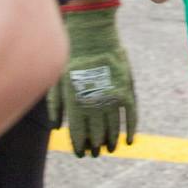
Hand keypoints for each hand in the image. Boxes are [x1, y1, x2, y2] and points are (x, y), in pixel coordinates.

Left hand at [47, 3, 137, 156]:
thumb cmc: (70, 56)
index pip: (78, 133)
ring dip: (111, 141)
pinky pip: (131, 115)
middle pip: (96, 134)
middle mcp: (95, 103)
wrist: (92, 34)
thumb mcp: (57, 80)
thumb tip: (57, 128)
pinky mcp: (126, 89)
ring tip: (109, 149)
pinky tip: (127, 141)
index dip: (79, 146)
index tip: (81, 154)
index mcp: (75, 102)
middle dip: (95, 145)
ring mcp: (112, 97)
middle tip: (95, 152)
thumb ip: (56, 106)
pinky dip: (130, 130)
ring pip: (113, 128)